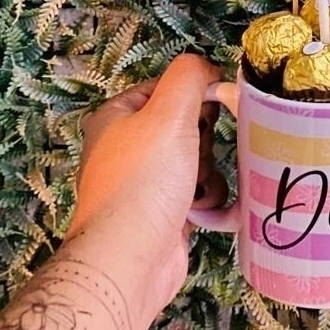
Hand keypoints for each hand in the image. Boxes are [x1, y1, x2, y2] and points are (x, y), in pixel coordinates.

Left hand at [64, 54, 226, 318]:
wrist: (130, 260)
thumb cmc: (146, 179)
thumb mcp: (169, 112)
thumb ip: (190, 76)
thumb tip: (207, 69)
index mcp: (116, 116)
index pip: (167, 87)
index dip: (195, 94)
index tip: (212, 107)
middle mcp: (125, 147)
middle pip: (186, 124)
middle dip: (203, 140)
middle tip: (196, 152)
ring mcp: (144, 183)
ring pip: (197, 159)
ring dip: (207, 173)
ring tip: (196, 188)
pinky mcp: (162, 213)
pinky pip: (198, 192)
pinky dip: (206, 200)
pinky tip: (201, 211)